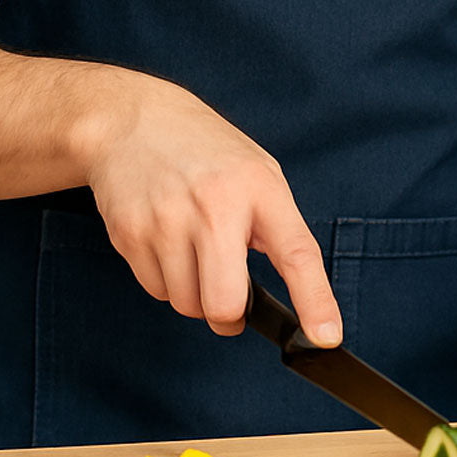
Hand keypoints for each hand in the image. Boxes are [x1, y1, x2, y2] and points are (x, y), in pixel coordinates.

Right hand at [78, 68, 341, 344]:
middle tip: (231, 304)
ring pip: (187, 305)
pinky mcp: (130, 233)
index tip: (326, 336)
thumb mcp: (257, 171)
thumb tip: (294, 297)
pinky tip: (167, 242)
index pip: (295, 253)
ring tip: (194, 252)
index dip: (315, 300)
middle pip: (224, 303)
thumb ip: (276, 227)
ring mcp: (166, 220)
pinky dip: (166, 281)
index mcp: (257, 186)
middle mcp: (213, 204)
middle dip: (229, 317)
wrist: (133, 121)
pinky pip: (156, 291)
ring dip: (195, 295)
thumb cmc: (205, 151)